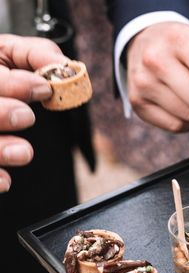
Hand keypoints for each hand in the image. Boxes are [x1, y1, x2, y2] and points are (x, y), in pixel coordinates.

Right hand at [0, 34, 67, 192]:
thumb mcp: (15, 55)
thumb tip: (63, 66)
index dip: (14, 84)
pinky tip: (6, 181)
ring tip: (24, 152)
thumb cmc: (3, 76)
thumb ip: (37, 56)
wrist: (1, 95)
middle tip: (26, 117)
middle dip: (1, 112)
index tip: (44, 88)